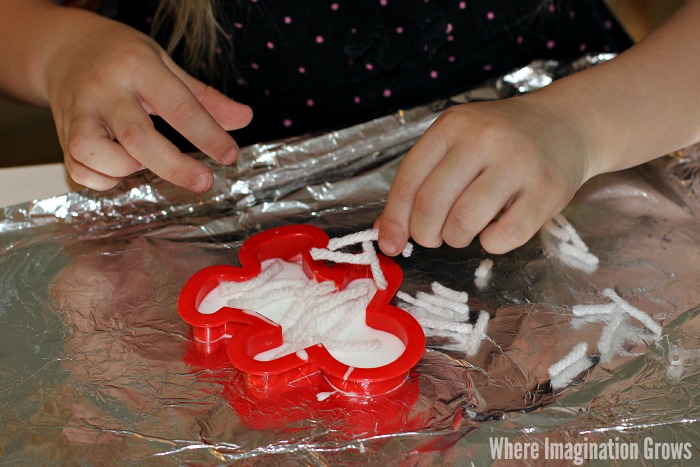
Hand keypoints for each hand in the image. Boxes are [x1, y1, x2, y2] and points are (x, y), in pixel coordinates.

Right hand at [45, 15, 251, 191]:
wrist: (65, 49)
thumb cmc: (123, 59)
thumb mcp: (166, 66)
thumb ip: (204, 97)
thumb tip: (244, 118)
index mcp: (137, 67)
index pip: (178, 106)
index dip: (208, 135)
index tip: (229, 155)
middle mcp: (105, 90)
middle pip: (138, 137)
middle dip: (175, 167)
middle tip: (204, 181)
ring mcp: (79, 113)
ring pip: (95, 153)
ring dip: (127, 170)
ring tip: (146, 162)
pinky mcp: (62, 134)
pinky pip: (79, 168)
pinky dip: (102, 180)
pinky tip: (120, 170)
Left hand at [376, 95, 595, 254]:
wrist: (566, 124)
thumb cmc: (501, 140)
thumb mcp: (457, 143)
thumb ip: (421, 181)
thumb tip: (386, 234)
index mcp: (453, 126)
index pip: (408, 180)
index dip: (394, 219)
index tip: (390, 243)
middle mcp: (484, 139)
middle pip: (432, 204)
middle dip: (425, 233)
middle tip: (433, 237)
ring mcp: (518, 164)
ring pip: (464, 222)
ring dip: (456, 238)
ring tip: (463, 230)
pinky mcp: (547, 191)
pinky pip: (505, 236)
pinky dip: (491, 243)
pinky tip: (495, 229)